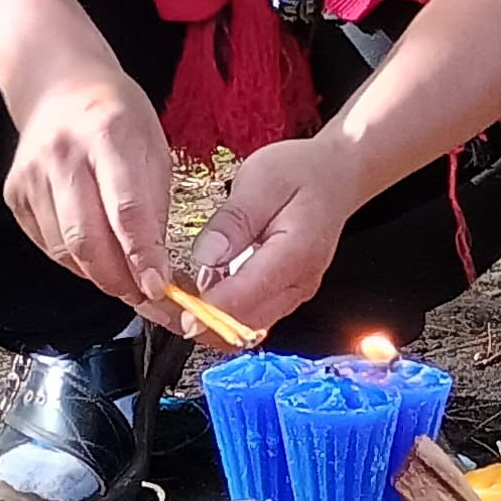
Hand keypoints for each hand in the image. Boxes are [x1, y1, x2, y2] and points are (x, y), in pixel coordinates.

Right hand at [4, 67, 179, 313]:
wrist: (59, 86)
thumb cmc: (117, 117)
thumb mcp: (153, 148)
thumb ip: (155, 207)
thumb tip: (157, 269)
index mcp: (108, 135)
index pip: (127, 209)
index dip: (143, 256)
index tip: (158, 287)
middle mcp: (63, 154)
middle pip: (87, 238)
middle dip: (118, 279)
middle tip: (142, 294)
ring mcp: (32, 175)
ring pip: (64, 249)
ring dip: (97, 275)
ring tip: (123, 277)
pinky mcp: (15, 194)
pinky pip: (46, 245)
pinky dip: (74, 260)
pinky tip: (93, 252)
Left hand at [191, 135, 367, 344]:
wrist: (335, 176)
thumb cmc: (302, 174)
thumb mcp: (260, 181)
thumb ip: (233, 222)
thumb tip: (207, 255)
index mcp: (295, 253)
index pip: (248, 296)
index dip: (210, 310)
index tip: (180, 311)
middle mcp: (298, 283)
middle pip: (245, 323)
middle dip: (203, 320)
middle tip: (166, 303)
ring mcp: (293, 293)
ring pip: (246, 326)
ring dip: (211, 320)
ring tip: (177, 298)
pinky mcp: (285, 295)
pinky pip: (251, 316)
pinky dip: (223, 313)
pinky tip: (200, 293)